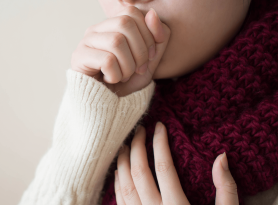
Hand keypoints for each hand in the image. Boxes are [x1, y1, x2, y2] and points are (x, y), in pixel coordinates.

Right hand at [70, 6, 170, 96]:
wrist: (108, 107)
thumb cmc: (126, 82)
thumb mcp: (150, 60)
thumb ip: (157, 36)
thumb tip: (152, 14)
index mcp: (112, 26)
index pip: (132, 13)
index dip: (148, 34)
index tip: (149, 57)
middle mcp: (96, 29)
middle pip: (125, 23)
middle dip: (140, 50)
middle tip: (137, 69)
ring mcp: (85, 42)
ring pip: (116, 41)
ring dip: (128, 66)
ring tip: (123, 76)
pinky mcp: (78, 58)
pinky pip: (107, 60)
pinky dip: (115, 75)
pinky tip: (110, 80)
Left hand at [115, 122, 238, 204]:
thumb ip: (226, 190)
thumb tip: (221, 157)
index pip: (163, 167)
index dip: (159, 143)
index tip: (159, 126)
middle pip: (138, 173)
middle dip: (136, 147)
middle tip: (138, 129)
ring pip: (123, 186)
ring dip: (122, 162)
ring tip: (124, 144)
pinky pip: (119, 201)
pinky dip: (117, 183)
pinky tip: (119, 172)